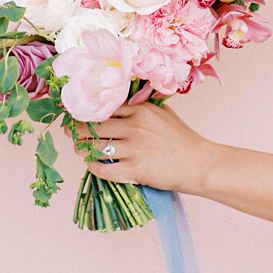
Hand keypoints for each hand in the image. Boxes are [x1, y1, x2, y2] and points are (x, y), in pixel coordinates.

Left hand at [74, 99, 218, 193]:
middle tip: (72, 133)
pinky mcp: (136, 170)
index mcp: (140, 110)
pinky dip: (94, 167)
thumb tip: (118, 103)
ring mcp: (134, 149)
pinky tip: (91, 165)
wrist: (200, 164)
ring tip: (79, 149)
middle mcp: (134, 127)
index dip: (86, 113)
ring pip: (95, 148)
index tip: (76, 115)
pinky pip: (104, 169)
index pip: (103, 108)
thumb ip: (140, 106)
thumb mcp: (162, 113)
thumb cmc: (182, 139)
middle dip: (78, 131)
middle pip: (93, 127)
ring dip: (82, 149)